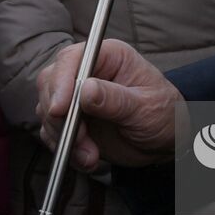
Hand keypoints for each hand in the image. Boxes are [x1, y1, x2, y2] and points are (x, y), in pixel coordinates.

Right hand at [36, 39, 182, 170]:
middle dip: (59, 115)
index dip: (61, 82)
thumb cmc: (163, 114)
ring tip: (90, 154)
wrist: (165, 141)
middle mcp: (88, 72)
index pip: (71, 59)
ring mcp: (77, 97)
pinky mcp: (72, 121)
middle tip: (79, 138)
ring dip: (64, 137)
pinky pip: (53, 133)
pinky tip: (87, 158)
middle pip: (51, 83)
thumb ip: (115, 99)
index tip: (60, 109)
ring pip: (48, 110)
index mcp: (108, 57)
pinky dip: (65, 149)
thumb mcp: (144, 107)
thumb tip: (85, 89)